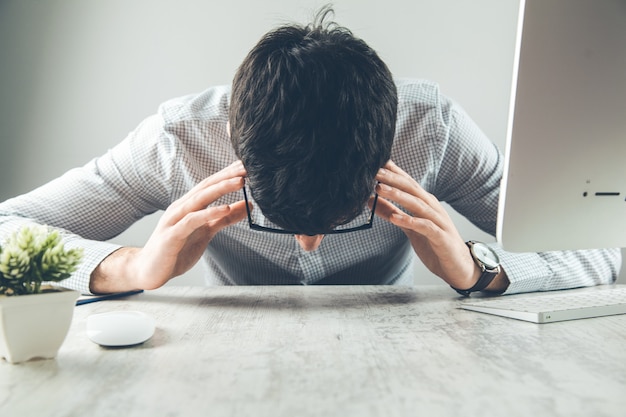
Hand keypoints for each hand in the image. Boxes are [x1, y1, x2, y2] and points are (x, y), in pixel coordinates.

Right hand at [91, 161, 248, 292]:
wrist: (149, 271)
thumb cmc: (177, 250)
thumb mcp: (207, 232)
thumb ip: (225, 219)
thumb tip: (248, 206)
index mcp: (189, 206)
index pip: (210, 184)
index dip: (228, 174)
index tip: (246, 164)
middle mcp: (181, 208)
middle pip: (206, 186)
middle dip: (227, 175)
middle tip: (247, 166)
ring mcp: (175, 220)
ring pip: (199, 198)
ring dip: (221, 188)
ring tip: (240, 182)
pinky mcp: (172, 235)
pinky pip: (192, 220)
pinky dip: (208, 213)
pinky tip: (223, 208)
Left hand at [373, 160, 479, 288]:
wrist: (459, 267)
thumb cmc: (435, 244)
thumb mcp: (409, 228)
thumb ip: (393, 213)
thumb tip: (372, 201)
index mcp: (426, 204)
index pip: (408, 183)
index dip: (394, 172)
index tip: (377, 162)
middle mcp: (433, 208)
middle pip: (412, 189)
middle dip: (393, 179)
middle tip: (375, 171)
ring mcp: (439, 222)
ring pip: (417, 204)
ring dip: (398, 195)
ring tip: (380, 190)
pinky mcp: (441, 237)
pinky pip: (425, 227)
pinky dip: (410, 221)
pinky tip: (395, 219)